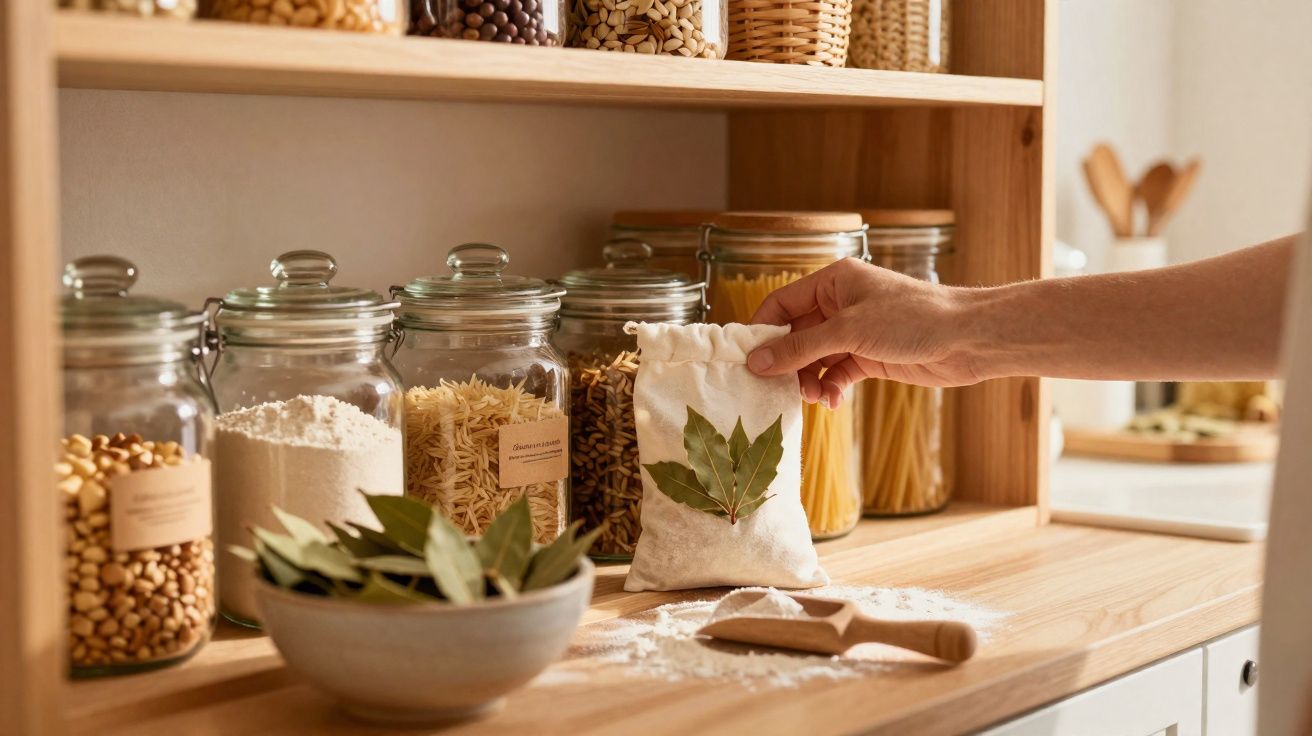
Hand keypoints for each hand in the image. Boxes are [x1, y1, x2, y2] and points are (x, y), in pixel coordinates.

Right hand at [746, 258, 981, 406]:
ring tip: (814, 398)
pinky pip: (836, 373)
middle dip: (788, 364)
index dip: (762, 332)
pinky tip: (833, 401)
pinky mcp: (869, 357)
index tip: (748, 362)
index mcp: (832, 281)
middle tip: (782, 390)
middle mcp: (840, 304)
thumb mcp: (849, 331)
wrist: (967, 339)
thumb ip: (800, 348)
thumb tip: (756, 361)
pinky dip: (830, 387)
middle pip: (795, 335)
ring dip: (809, 380)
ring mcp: (855, 332)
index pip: (781, 304)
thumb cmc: (912, 319)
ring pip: (814, 358)